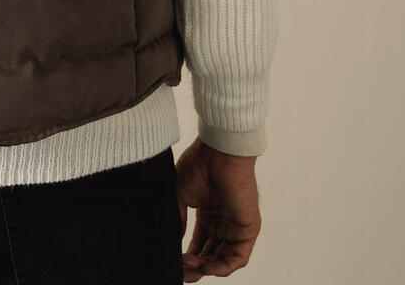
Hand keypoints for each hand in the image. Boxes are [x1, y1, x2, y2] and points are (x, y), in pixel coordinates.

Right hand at [175, 136, 261, 278]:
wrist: (217, 153)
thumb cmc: (199, 165)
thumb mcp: (180, 195)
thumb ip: (179, 219)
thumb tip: (176, 239)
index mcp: (209, 214)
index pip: (200, 244)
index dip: (188, 257)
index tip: (175, 264)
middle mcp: (223, 222)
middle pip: (211, 254)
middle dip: (196, 266)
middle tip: (181, 271)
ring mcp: (236, 226)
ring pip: (223, 260)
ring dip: (206, 267)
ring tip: (190, 267)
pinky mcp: (248, 229)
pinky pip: (237, 258)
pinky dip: (221, 266)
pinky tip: (206, 266)